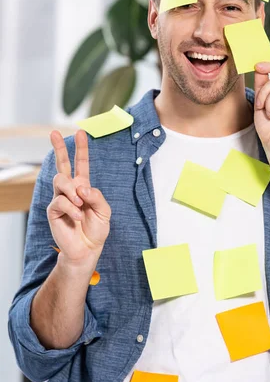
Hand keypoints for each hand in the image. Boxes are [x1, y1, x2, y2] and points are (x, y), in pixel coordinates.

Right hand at [47, 129, 110, 269]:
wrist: (87, 249)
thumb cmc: (96, 229)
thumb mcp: (105, 211)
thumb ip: (96, 196)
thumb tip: (81, 187)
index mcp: (83, 187)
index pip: (81, 164)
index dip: (81, 149)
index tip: (80, 132)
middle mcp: (70, 190)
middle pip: (62, 164)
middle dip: (59, 147)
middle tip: (53, 132)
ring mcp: (60, 199)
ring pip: (61, 180)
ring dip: (72, 191)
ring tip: (80, 204)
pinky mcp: (53, 210)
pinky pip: (61, 201)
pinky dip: (72, 209)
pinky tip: (77, 217)